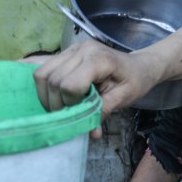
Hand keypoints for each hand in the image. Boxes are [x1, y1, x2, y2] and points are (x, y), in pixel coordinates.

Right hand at [33, 40, 155, 136]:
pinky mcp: (66, 52)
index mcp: (100, 60)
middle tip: (69, 113)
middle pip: (52, 80)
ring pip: (42, 73)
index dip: (71, 102)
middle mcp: (83, 50)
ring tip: (62, 105)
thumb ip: (105, 112)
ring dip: (46, 94)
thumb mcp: (125, 98)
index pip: (70, 84)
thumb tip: (91, 132)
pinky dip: (43, 84)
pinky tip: (51, 93)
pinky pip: (44, 67)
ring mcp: (72, 49)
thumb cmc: (135, 81)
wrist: (139, 66)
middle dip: (56, 102)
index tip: (82, 110)